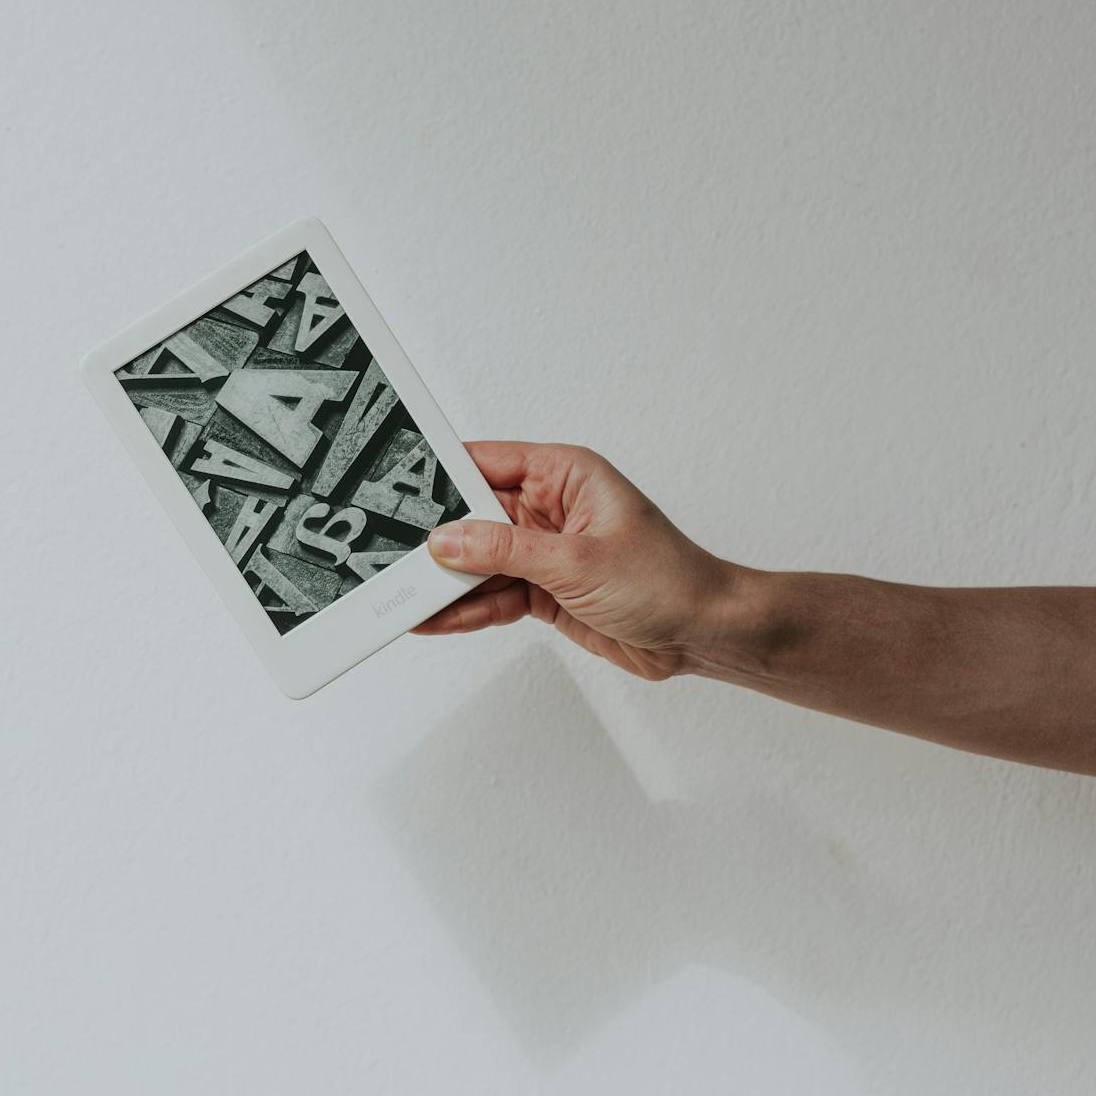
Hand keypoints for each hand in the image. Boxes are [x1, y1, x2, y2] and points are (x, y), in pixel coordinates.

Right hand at [414, 442, 740, 680]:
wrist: (703, 634)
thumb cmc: (667, 580)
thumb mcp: (575, 560)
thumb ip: (504, 550)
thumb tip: (446, 540)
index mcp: (564, 473)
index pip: (486, 461)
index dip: (440, 473)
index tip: (395, 488)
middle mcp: (550, 506)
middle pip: (472, 514)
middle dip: (435, 537)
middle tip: (391, 554)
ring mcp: (544, 550)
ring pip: (478, 560)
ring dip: (446, 581)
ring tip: (404, 596)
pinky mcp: (543, 589)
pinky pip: (492, 594)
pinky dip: (466, 608)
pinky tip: (436, 618)